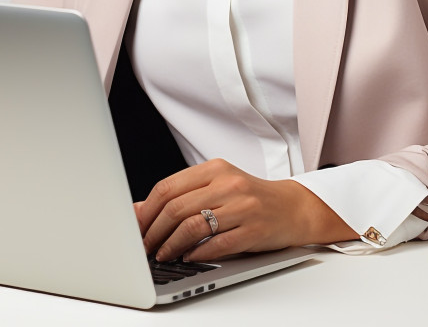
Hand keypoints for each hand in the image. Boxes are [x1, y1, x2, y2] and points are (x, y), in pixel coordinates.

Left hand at [135, 158, 356, 261]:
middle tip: (144, 247)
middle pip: (177, 207)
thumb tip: (138, 210)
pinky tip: (189, 257)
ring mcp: (242, 206)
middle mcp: (228, 183)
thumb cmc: (249, 198)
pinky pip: (217, 244)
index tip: (135, 227)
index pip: (169, 186)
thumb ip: (181, 196)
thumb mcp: (216, 188)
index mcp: (215, 169)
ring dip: (171, 245)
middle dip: (154, 231)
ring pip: (193, 225)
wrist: (292, 208)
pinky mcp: (254, 230)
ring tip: (162, 255)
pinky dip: (197, 253)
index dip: (147, 210)